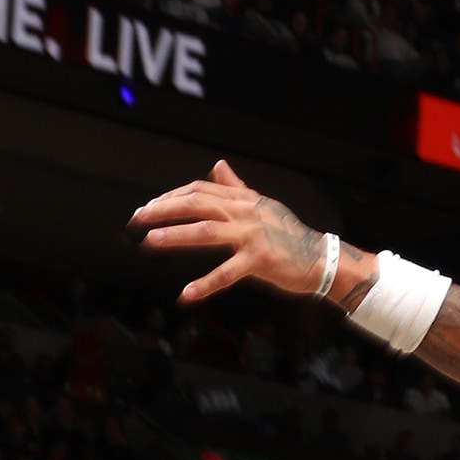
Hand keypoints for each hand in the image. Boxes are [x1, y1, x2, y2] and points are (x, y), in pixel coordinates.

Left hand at [132, 160, 331, 303]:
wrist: (323, 260)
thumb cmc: (292, 237)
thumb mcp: (263, 206)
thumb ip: (237, 187)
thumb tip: (218, 165)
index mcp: (244, 200)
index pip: (200, 190)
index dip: (171, 196)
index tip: (149, 207)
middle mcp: (246, 213)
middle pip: (197, 204)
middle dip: (163, 210)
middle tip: (137, 219)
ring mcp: (253, 236)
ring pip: (206, 231)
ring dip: (175, 236)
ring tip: (149, 242)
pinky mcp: (260, 261)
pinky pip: (227, 273)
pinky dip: (205, 284)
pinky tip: (187, 294)